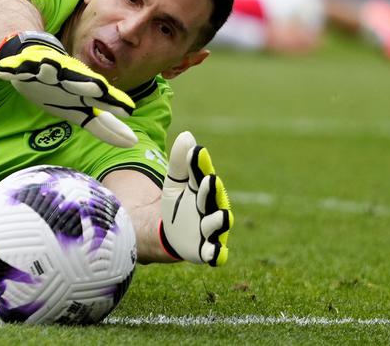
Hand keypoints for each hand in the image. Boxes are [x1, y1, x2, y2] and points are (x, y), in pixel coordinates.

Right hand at [0, 31, 137, 147]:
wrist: (35, 60)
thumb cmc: (62, 89)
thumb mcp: (81, 110)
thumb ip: (105, 126)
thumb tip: (132, 142)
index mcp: (82, 89)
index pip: (101, 98)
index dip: (113, 103)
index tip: (129, 111)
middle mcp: (67, 78)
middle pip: (78, 80)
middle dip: (87, 84)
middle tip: (99, 89)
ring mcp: (46, 70)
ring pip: (48, 68)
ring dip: (48, 67)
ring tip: (47, 65)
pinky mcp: (25, 67)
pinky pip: (18, 67)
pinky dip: (14, 68)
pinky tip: (6, 69)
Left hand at [159, 131, 232, 265]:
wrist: (168, 233)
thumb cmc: (178, 204)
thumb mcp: (174, 182)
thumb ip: (180, 162)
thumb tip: (186, 135)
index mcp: (204, 190)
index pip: (202, 174)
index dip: (200, 165)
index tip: (197, 152)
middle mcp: (212, 208)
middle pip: (212, 198)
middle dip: (211, 190)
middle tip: (209, 180)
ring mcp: (211, 230)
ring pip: (217, 224)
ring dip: (219, 220)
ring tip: (221, 215)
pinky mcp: (206, 250)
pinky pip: (214, 252)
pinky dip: (216, 253)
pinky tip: (216, 254)